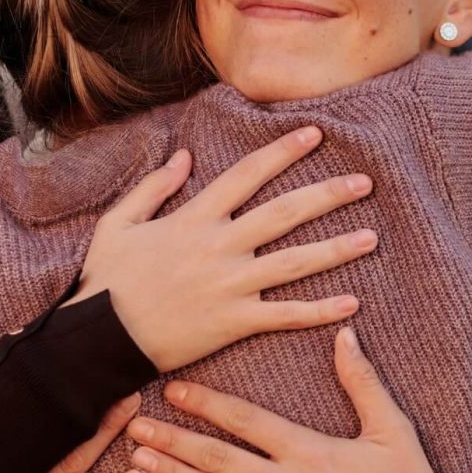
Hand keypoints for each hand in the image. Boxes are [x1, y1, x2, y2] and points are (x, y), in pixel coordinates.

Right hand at [66, 126, 376, 369]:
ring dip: (336, 249)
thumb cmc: (107, 281)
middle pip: (284, 213)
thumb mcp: (118, 223)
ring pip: (294, 263)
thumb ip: (153, 188)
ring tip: (371, 237)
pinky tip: (351, 303)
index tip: (315, 134)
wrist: (100, 338)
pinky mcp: (233, 323)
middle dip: (327, 195)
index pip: (248, 175)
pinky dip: (318, 310)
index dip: (282, 151)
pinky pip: (284, 315)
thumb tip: (184, 157)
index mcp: (194, 218)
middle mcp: (219, 247)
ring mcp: (229, 286)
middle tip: (364, 183)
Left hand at [127, 327, 471, 472]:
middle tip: (133, 425)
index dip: (205, 403)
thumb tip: (344, 333)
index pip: (245, 420)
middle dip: (172, 439)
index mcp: (310, 452)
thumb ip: (362, 382)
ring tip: (140, 458)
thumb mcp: (392, 431)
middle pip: (215, 459)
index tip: (172, 390)